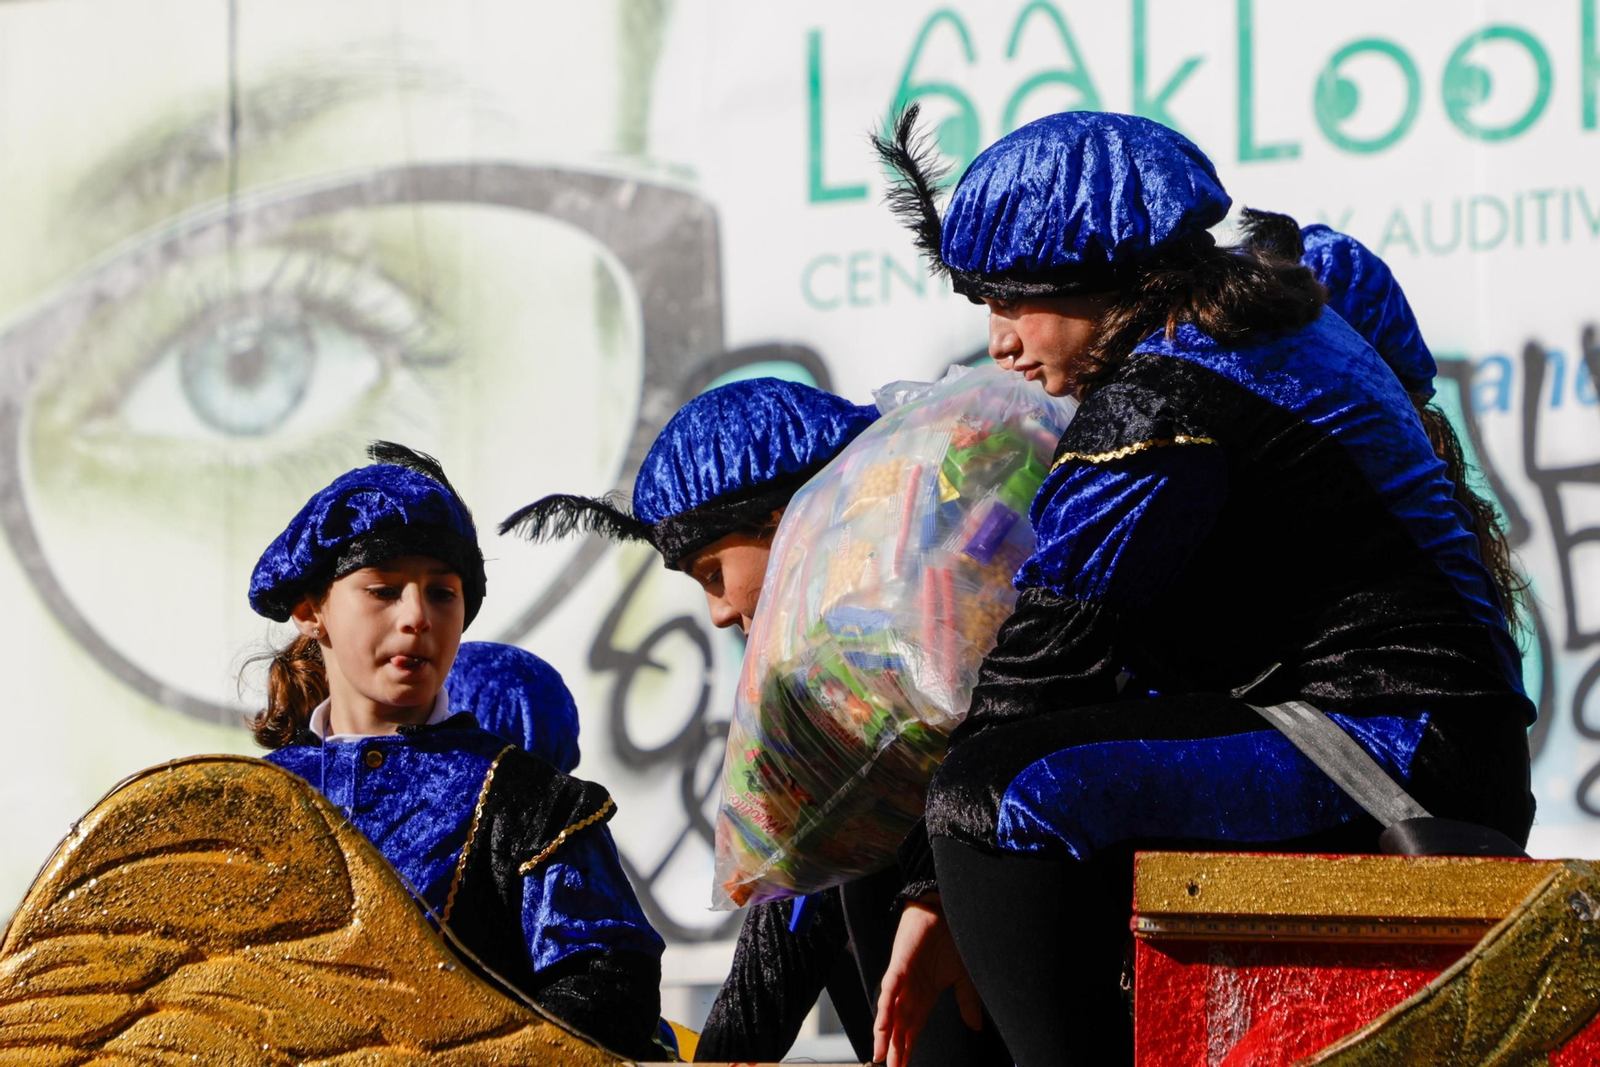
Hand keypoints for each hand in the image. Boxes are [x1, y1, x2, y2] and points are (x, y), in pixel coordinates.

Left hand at [872, 895, 982, 1066]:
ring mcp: (903, 979)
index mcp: (924, 996)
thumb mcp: (963, 977)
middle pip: (900, 1027)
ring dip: (886, 1035)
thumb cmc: (951, 939)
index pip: (913, 1028)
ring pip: (890, 1013)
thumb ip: (966, 1002)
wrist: (946, 910)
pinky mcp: (899, 965)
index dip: (908, 1048)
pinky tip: (882, 1027)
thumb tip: (976, 1027)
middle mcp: (911, 991)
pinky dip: (886, 1008)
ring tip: (882, 1056)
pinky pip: (889, 990)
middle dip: (895, 1049)